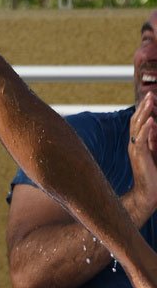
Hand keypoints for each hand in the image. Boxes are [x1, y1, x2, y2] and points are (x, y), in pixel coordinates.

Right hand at [127, 92, 156, 222]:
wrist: (149, 193)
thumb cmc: (155, 175)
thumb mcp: (156, 152)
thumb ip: (155, 139)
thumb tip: (156, 125)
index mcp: (138, 143)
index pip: (139, 122)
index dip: (144, 109)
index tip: (150, 97)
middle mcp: (134, 144)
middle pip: (136, 120)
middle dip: (144, 106)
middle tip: (150, 94)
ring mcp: (135, 149)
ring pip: (137, 126)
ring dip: (144, 112)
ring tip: (150, 101)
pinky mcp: (139, 156)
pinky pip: (141, 139)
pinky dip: (146, 128)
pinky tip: (152, 120)